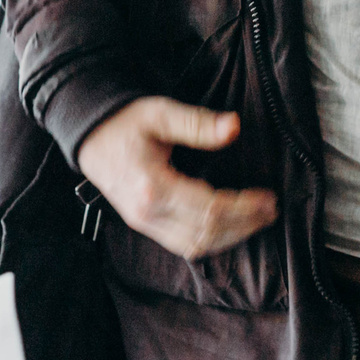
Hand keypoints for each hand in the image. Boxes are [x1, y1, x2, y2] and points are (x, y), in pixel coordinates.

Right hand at [76, 97, 277, 259]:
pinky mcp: (143, 224)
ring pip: (195, 246)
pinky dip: (210, 240)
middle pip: (206, 232)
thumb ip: (197, 123)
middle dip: (244, 224)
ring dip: (230, 237)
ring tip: (256, 221)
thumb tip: (234, 127)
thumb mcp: (159, 113)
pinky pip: (182, 244)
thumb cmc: (123, 122)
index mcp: (152, 186)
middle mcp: (147, 212)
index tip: (268, 197)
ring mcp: (143, 222)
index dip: (244, 206)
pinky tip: (230, 228)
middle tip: (271, 211)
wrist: (88, 135)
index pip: (210, 207)